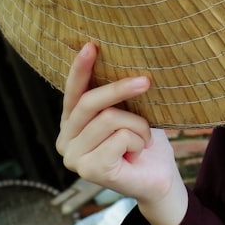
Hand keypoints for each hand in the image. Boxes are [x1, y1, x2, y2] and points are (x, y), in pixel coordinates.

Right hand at [56, 43, 187, 224]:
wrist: (159, 179)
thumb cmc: (144, 142)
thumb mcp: (130, 112)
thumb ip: (115, 96)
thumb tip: (121, 59)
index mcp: (71, 124)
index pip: (73, 92)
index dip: (80, 68)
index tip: (91, 45)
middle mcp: (65, 140)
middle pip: (89, 102)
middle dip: (120, 89)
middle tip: (146, 81)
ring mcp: (74, 158)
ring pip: (110, 118)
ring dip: (138, 126)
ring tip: (143, 139)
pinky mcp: (89, 170)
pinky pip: (120, 136)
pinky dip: (138, 139)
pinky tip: (137, 153)